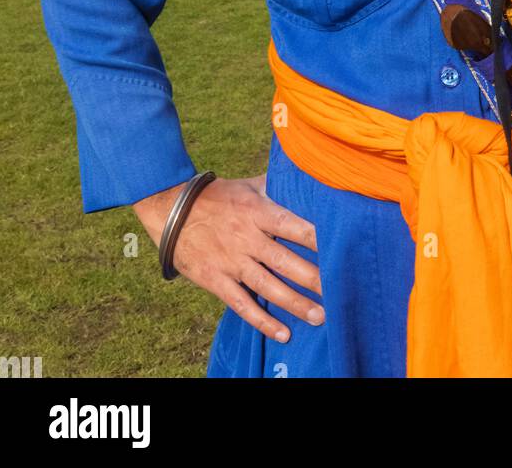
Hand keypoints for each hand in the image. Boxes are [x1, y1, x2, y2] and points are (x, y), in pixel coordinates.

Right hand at [133, 173, 322, 343]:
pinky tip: (283, 333)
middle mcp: (246, 238)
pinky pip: (242, 304)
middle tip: (339, 291)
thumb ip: (276, 187)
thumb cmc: (217, 196)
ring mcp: (231, 262)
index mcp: (257, 212)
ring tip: (320, 317)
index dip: (315, 237)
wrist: (171, 210)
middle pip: (284, 261)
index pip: (292, 225)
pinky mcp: (216, 280)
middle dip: (312, 278)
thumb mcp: (248, 186)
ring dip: (294, 303)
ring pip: (267, 286)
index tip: (339, 248)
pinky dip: (262, 320)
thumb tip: (305, 177)